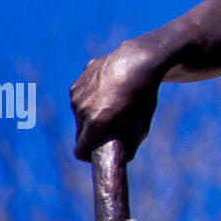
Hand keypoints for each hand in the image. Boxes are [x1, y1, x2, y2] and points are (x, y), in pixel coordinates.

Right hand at [70, 40, 162, 162]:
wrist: (139, 60)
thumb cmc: (143, 95)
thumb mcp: (142, 124)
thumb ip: (131, 146)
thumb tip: (123, 160)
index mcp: (97, 122)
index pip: (80, 151)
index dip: (89, 155)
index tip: (99, 153)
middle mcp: (82, 110)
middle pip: (81, 134)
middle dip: (92, 136)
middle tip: (109, 130)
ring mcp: (78, 96)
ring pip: (80, 117)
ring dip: (91, 117)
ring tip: (111, 106)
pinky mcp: (76, 85)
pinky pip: (80, 101)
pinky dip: (90, 101)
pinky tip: (106, 92)